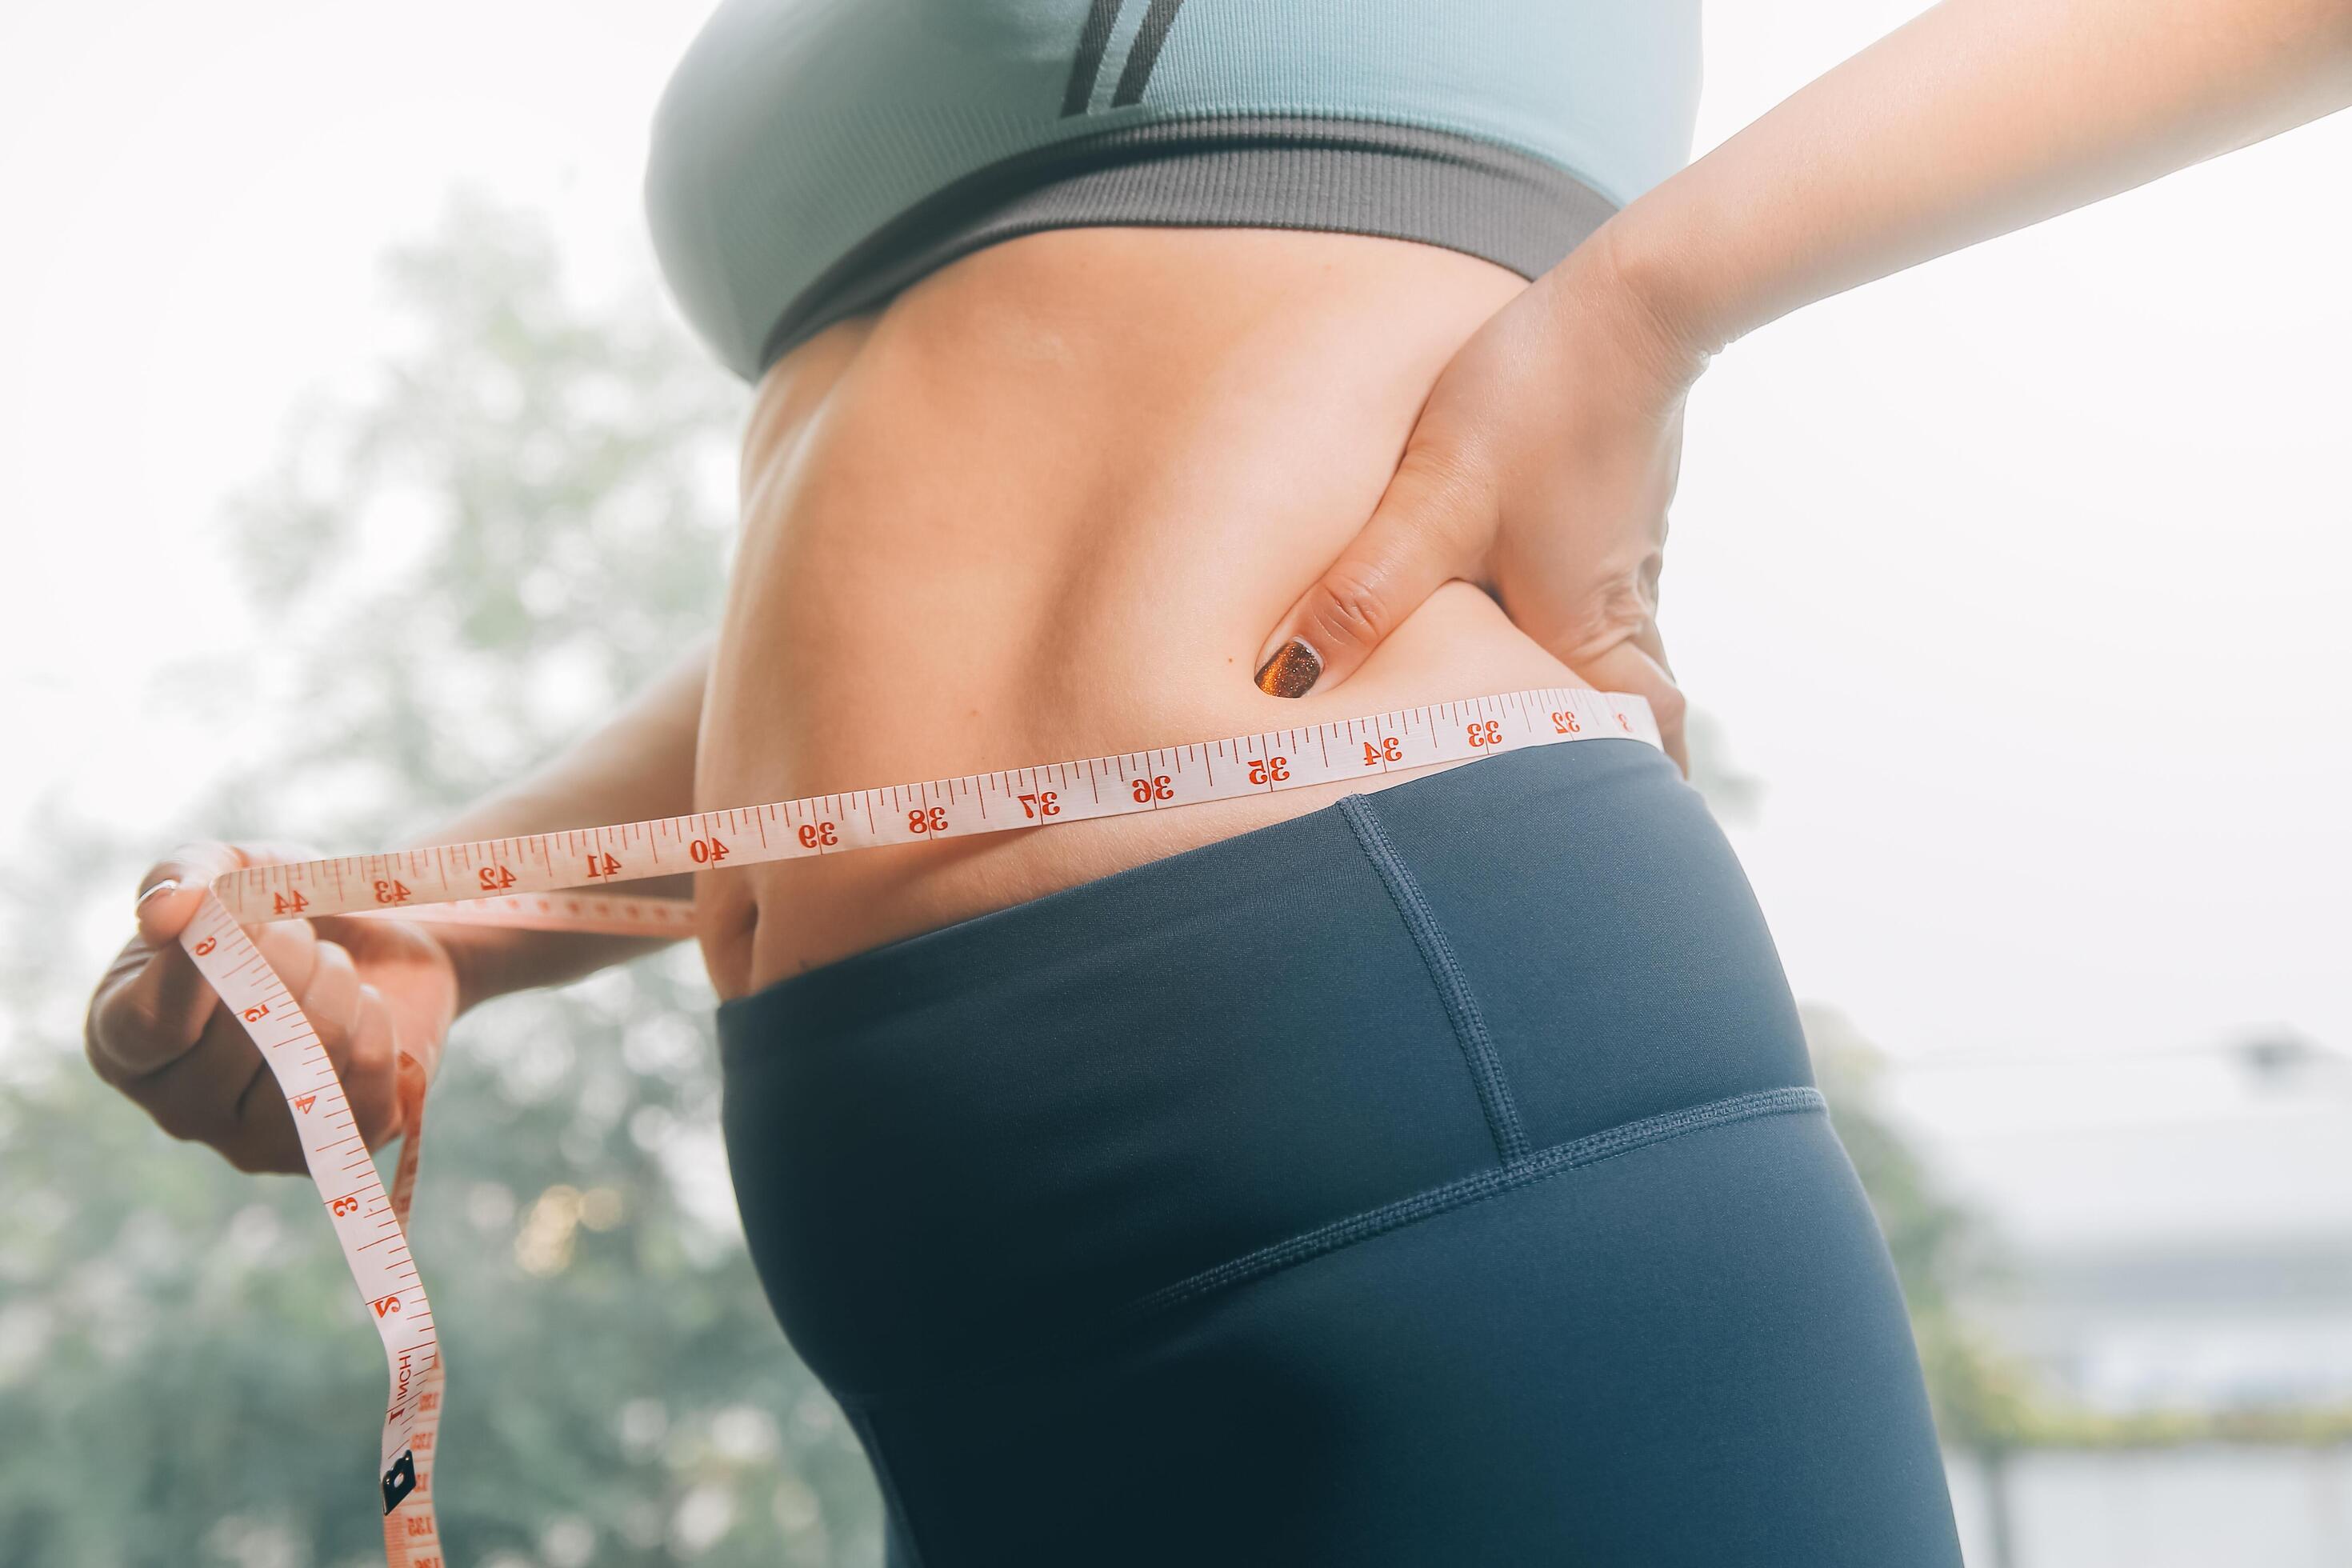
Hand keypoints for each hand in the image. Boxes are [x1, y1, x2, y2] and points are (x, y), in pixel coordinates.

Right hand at [84, 841, 460, 1173]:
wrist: (384, 944)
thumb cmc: (289, 909)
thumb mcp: (235, 868)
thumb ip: (186, 875)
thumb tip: (164, 916)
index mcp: (122, 1042)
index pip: (153, 1024)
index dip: (208, 963)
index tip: (248, 910)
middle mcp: (176, 1108)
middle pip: (241, 1035)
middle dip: (289, 955)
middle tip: (300, 933)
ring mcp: (250, 1142)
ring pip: (309, 1058)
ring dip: (336, 984)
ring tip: (330, 967)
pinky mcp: (329, 1149)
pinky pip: (364, 1077)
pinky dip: (376, 1021)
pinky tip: (363, 1010)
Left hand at [1247, 227, 1704, 770]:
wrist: (1629, 303)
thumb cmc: (1535, 400)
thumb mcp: (1435, 499)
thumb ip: (1368, 594)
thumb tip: (1293, 682)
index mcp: (1583, 632)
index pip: (1637, 748)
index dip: (1641, 804)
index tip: (1635, 852)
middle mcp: (1617, 614)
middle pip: (1641, 720)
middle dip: (1621, 770)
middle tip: (1598, 818)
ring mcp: (1623, 567)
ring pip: (1621, 666)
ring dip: (1596, 709)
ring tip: (1557, 747)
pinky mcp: (1612, 524)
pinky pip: (1603, 611)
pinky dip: (1578, 648)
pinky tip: (1531, 636)